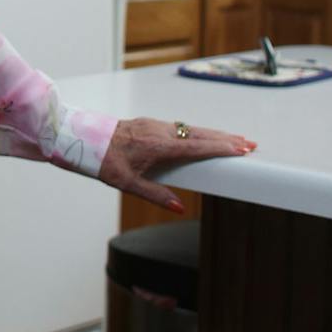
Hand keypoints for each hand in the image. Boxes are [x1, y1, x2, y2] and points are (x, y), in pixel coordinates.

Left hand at [98, 118, 256, 212]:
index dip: (220, 148)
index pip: (196, 146)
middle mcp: (158, 131)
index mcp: (156, 146)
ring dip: (214, 134)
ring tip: (235, 140)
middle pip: (199, 134)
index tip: (240, 149)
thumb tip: (180, 207)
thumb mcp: (127, 184)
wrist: (82, 138)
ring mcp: (154, 125)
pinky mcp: (149, 124)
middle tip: (250, 143)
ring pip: (191, 128)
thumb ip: (156, 195)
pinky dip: (198, 132)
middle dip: (226, 138)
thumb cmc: (102, 161)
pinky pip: (180, 127)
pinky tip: (206, 137)